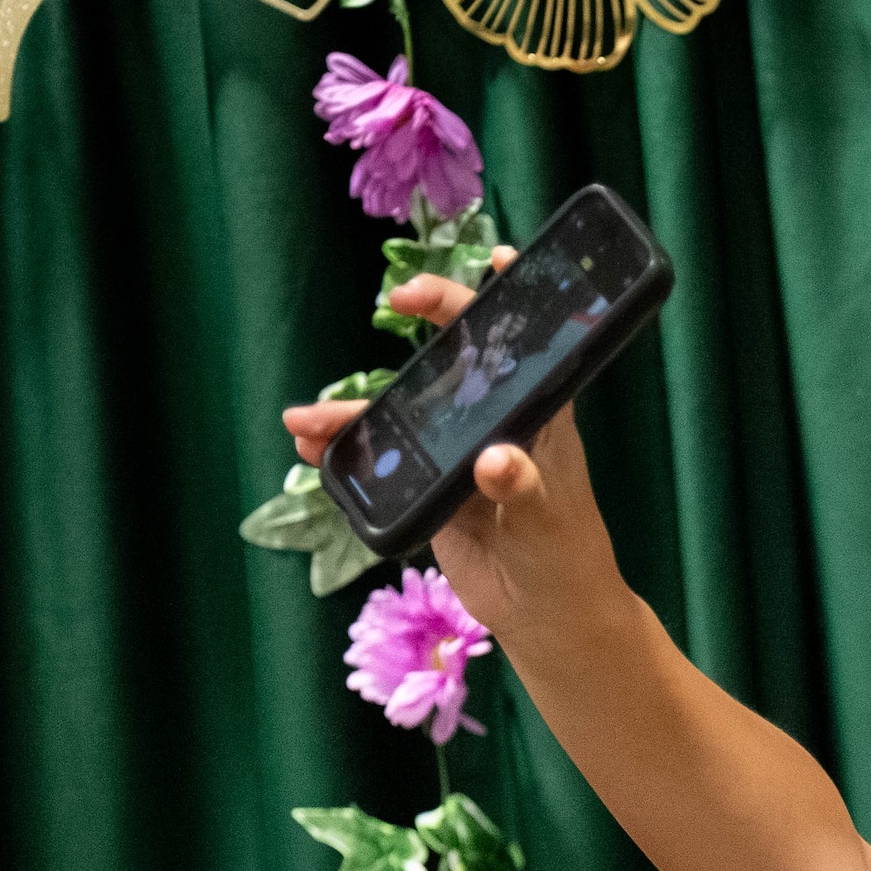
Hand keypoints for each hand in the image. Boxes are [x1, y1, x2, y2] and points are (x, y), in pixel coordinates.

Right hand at [280, 252, 631, 652]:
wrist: (545, 613)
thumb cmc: (564, 556)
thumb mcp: (547, 521)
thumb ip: (524, 489)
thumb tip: (495, 461)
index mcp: (539, 417)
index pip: (528, 343)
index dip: (513, 297)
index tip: (493, 257)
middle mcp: (497, 422)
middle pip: (458, 359)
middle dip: (428, 322)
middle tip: (395, 299)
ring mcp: (459, 452)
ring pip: (405, 413)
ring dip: (354, 408)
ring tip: (306, 419)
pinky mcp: (432, 487)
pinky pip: (382, 459)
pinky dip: (344, 451)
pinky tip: (312, 448)